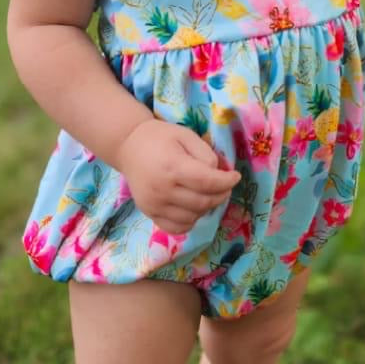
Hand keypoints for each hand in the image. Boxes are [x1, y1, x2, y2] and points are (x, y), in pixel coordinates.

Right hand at [116, 119, 239, 235]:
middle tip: (224, 186)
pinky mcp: (149, 213)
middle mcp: (163, 190)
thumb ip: (206, 154)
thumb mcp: (186, 135)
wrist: (129, 146)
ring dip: (206, 208)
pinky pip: (177, 228)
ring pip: (193, 217)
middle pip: (203, 202)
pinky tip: (192, 207)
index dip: (227, 182)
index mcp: (173, 167)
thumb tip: (220, 174)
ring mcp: (154, 205)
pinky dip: (190, 221)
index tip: (235, 177)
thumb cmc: (161, 137)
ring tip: (207, 194)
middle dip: (221, 195)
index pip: (208, 182)